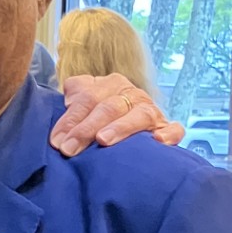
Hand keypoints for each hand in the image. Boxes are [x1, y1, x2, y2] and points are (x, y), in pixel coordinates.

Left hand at [51, 73, 185, 155]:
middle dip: (86, 129)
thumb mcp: (85, 100)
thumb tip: (68, 97)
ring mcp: (151, 110)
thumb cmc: (100, 115)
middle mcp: (132, 94)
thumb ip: (75, 95)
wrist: (129, 122)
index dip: (71, 120)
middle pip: (108, 107)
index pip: (88, 98)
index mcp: (111, 84)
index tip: (57, 141)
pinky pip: (174, 129)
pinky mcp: (167, 128)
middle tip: (70, 149)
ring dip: (121, 127)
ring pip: (138, 115)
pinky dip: (169, 134)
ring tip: (103, 140)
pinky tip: (158, 142)